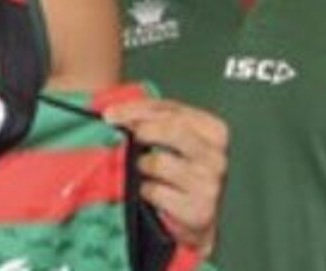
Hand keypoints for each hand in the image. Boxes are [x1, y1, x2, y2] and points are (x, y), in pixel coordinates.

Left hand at [104, 98, 227, 255]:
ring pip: (159, 161)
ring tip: (143, 170)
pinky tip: (149, 191)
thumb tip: (114, 113)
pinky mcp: (198, 209)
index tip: (109, 113)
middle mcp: (216, 156)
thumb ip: (151, 120)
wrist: (195, 216)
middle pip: (171, 129)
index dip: (136, 109)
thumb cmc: (178, 170)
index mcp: (214, 131)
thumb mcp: (172, 139)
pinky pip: (155, 191)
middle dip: (139, 128)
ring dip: (141, 165)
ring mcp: (210, 184)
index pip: (172, 110)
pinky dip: (145, 190)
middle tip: (116, 132)